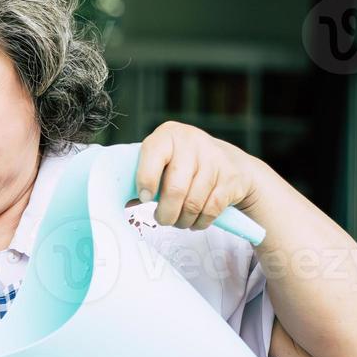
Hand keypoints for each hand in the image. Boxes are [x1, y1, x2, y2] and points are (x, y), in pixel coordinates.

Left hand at [130, 122, 264, 229]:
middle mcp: (192, 142)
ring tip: (179, 220)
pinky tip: (195, 220)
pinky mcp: (231, 178)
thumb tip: (125, 202)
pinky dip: (200, 222)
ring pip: (193, 203)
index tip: (144, 198)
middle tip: (163, 219)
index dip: (145, 180)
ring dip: (183, 220)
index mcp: (169, 135)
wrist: (232, 163)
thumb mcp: (165, 161)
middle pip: (175, 189)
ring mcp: (214, 159)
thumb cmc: (185, 165)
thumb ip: (145, 177)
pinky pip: (211, 209)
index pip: (153, 155)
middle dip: (166, 213)